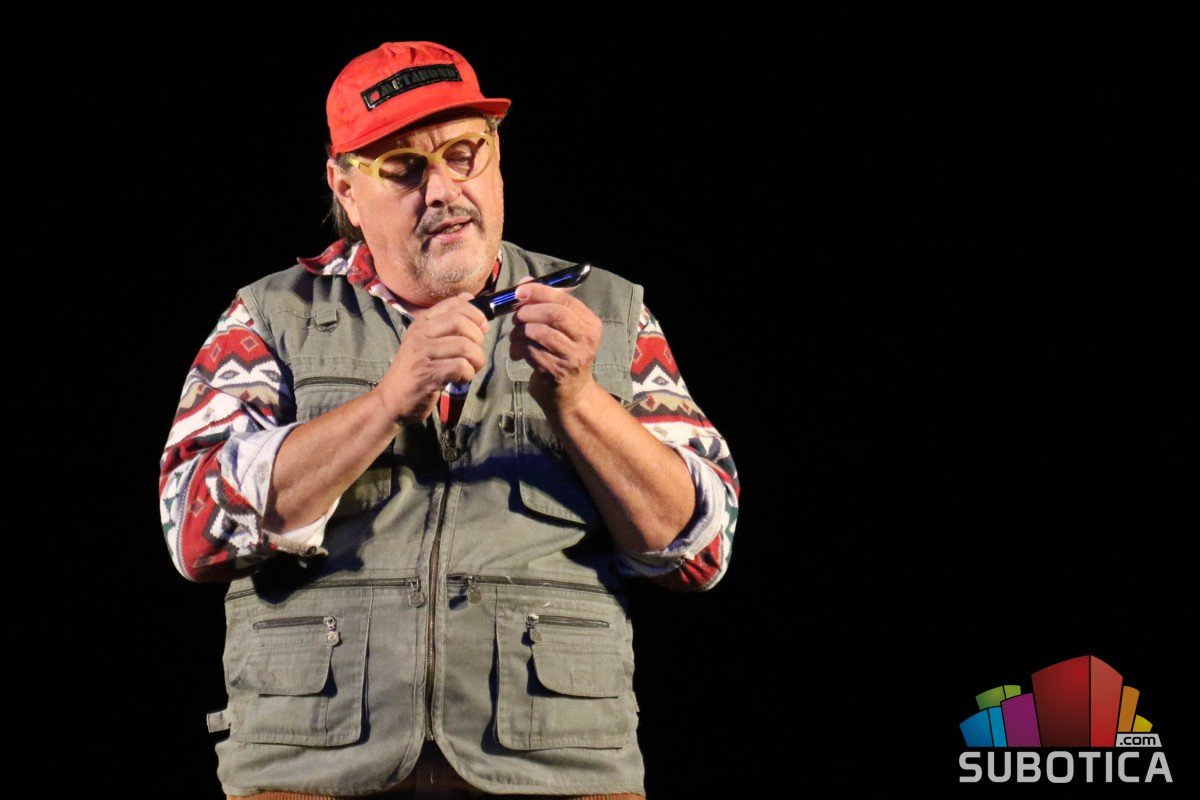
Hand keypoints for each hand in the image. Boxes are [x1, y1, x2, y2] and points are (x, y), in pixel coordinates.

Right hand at [376, 292, 489, 424]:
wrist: (392, 400)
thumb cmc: (416, 371)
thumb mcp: (427, 341)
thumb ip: (446, 321)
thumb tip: (468, 298)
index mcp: (421, 323)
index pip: (454, 304)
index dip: (475, 313)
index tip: (482, 327)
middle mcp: (419, 333)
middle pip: (461, 322)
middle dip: (478, 338)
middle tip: (475, 353)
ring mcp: (421, 353)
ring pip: (464, 346)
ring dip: (476, 359)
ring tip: (470, 368)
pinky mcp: (427, 373)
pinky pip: (460, 366)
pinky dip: (468, 374)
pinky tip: (461, 379)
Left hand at [509, 276, 602, 413]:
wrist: (571, 394)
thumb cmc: (563, 355)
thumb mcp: (563, 329)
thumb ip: (547, 303)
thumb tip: (525, 282)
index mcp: (591, 323)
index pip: (565, 300)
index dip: (539, 292)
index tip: (519, 292)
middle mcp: (587, 340)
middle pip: (555, 314)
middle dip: (528, 311)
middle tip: (516, 317)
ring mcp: (573, 357)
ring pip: (540, 332)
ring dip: (519, 331)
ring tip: (514, 335)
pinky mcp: (557, 372)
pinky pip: (531, 351)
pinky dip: (517, 348)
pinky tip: (516, 352)